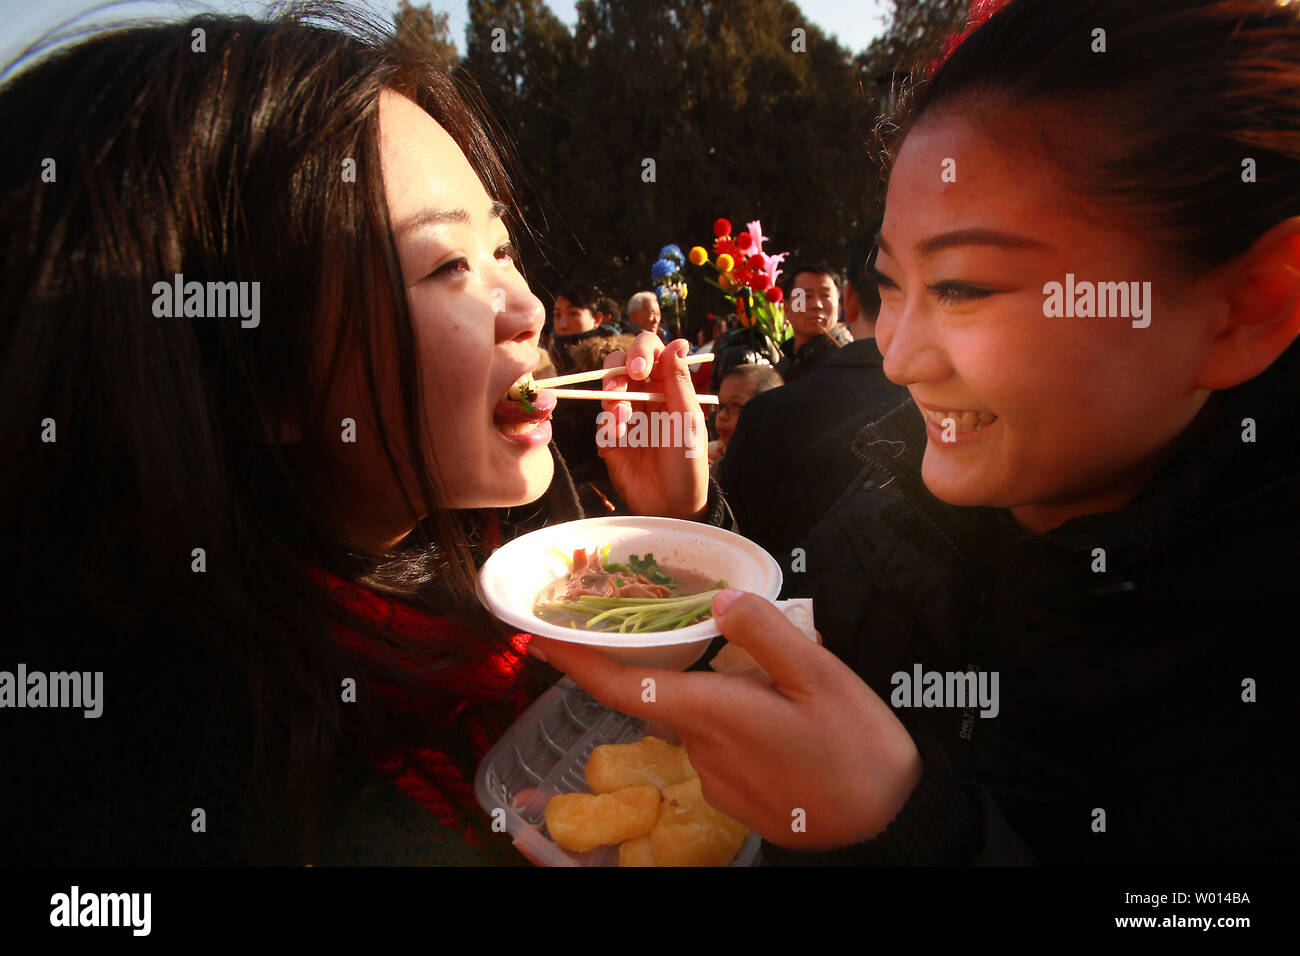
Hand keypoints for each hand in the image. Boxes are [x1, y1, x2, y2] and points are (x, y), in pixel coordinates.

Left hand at [529, 591, 921, 850]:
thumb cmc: (854, 747)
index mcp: (711, 712)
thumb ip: (765, 633)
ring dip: (719, 698)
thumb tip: (720, 598)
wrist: (883, 823)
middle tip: (721, 643)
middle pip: (666, 694)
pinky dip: (735, 726)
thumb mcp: (821, 674)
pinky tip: (782, 722)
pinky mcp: (731, 796)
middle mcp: (700, 747)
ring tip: (781, 690)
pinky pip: (719, 745)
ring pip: (697, 718)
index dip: (574, 663)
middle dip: (682, 667)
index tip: (537, 640)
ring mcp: (714, 777)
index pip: (621, 687)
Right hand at [597, 334, 708, 518]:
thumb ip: (679, 382)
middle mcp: (646, 397)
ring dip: (611, 396)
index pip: (651, 352)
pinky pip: (600, 420)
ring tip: (621, 418)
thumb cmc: (688, 464)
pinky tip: (618, 438)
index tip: (641, 368)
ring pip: (607, 388)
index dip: (642, 351)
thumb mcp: (688, 421)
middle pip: (621, 364)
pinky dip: (606, 424)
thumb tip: (679, 342)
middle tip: (621, 387)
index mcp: (669, 388)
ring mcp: (626, 417)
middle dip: (617, 370)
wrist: (671, 506)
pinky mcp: (610, 438)